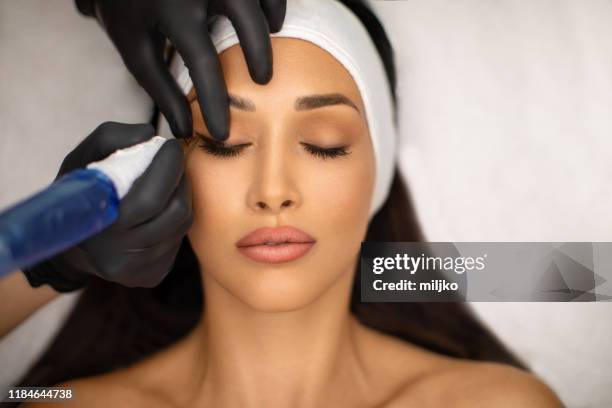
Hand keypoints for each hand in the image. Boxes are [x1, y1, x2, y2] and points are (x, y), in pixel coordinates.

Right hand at [22, 122, 191, 291]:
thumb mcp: (81, 160)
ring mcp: (139, 270)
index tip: (171, 145)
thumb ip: (112, 138)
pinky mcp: (151, 277)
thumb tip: (150, 134)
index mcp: (104, 227)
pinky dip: (175, 220)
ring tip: (169, 183)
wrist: (69, 245)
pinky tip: (161, 210)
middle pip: (175, 212)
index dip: (168, 168)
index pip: (151, 197)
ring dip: (181, 197)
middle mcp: (123, 255)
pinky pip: (177, 242)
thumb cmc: (79, 196)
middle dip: (181, 180)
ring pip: (182, 226)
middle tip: (175, 161)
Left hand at [76, 0, 286, 139]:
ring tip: (272, 34)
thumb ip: (161, 90)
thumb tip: (185, 130)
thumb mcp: (137, 51)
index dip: (215, 102)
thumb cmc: (129, 13)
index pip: (202, 62)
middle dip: (259, 51)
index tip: (223, 132)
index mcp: (170, 8)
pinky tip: (266, 15)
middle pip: (244, 16)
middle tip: (263, 80)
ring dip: (270, 17)